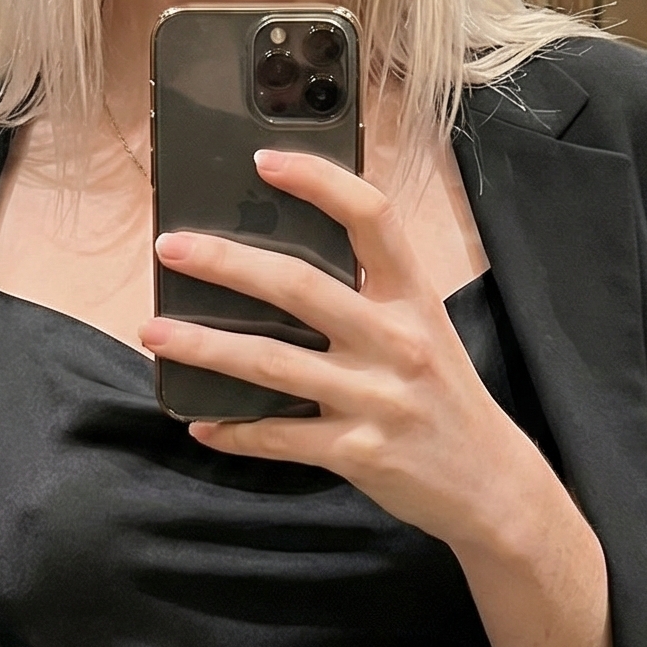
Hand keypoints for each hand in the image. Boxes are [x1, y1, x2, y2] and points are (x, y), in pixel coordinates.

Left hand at [143, 145, 618, 646]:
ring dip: (204, 345)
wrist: (493, 486)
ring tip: (153, 332)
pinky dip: (234, 430)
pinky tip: (200, 421)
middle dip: (227, 263)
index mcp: (414, 299)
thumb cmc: (445, 398)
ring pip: (272, 363)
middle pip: (300, 286)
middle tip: (171, 248)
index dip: (318, 181)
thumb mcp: (425, 332)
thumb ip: (370, 296)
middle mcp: (397, 341)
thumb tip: (280, 265)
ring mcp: (377, 398)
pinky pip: (280, 438)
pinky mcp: (359, 452)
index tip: (264, 160)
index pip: (371, 218)